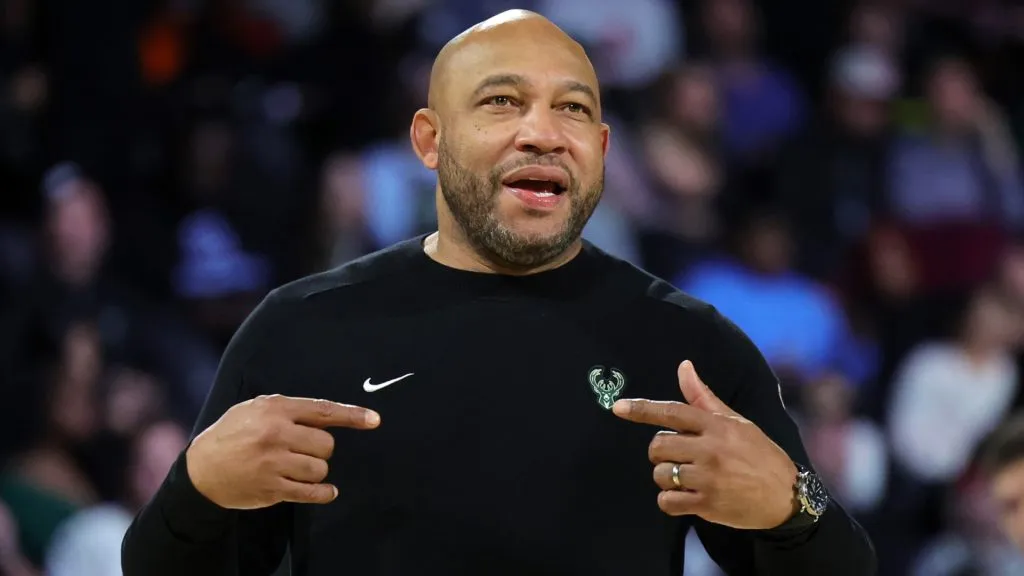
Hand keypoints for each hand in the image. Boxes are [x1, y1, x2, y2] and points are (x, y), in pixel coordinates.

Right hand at [186, 395, 379, 509]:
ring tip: (298, 466)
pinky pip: (311, 493)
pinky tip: (326, 491)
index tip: (374, 420)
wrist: (201, 470)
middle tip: (304, 449)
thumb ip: (289, 409)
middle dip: (321, 448)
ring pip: (320, 469)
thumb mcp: (255, 408)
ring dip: (315, 470)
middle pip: (326, 445)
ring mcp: (274, 464)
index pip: (323, 411)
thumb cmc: (232, 434)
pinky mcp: (272, 489)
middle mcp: (276, 435)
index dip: (352, 416)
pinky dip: (323, 493)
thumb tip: (327, 415)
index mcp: (275, 410)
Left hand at [612, 361, 798, 529]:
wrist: (786, 496)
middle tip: (678, 455)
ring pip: (661, 474)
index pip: (672, 411)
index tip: (617, 407)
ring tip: (685, 477)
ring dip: (666, 477)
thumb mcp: (736, 422)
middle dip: (661, 451)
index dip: (642, 409)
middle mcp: (710, 449)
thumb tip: (683, 366)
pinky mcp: (707, 504)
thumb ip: (703, 397)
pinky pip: (667, 502)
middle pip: (658, 445)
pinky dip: (669, 500)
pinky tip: (684, 496)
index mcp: (716, 425)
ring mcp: (708, 478)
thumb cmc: (759, 454)